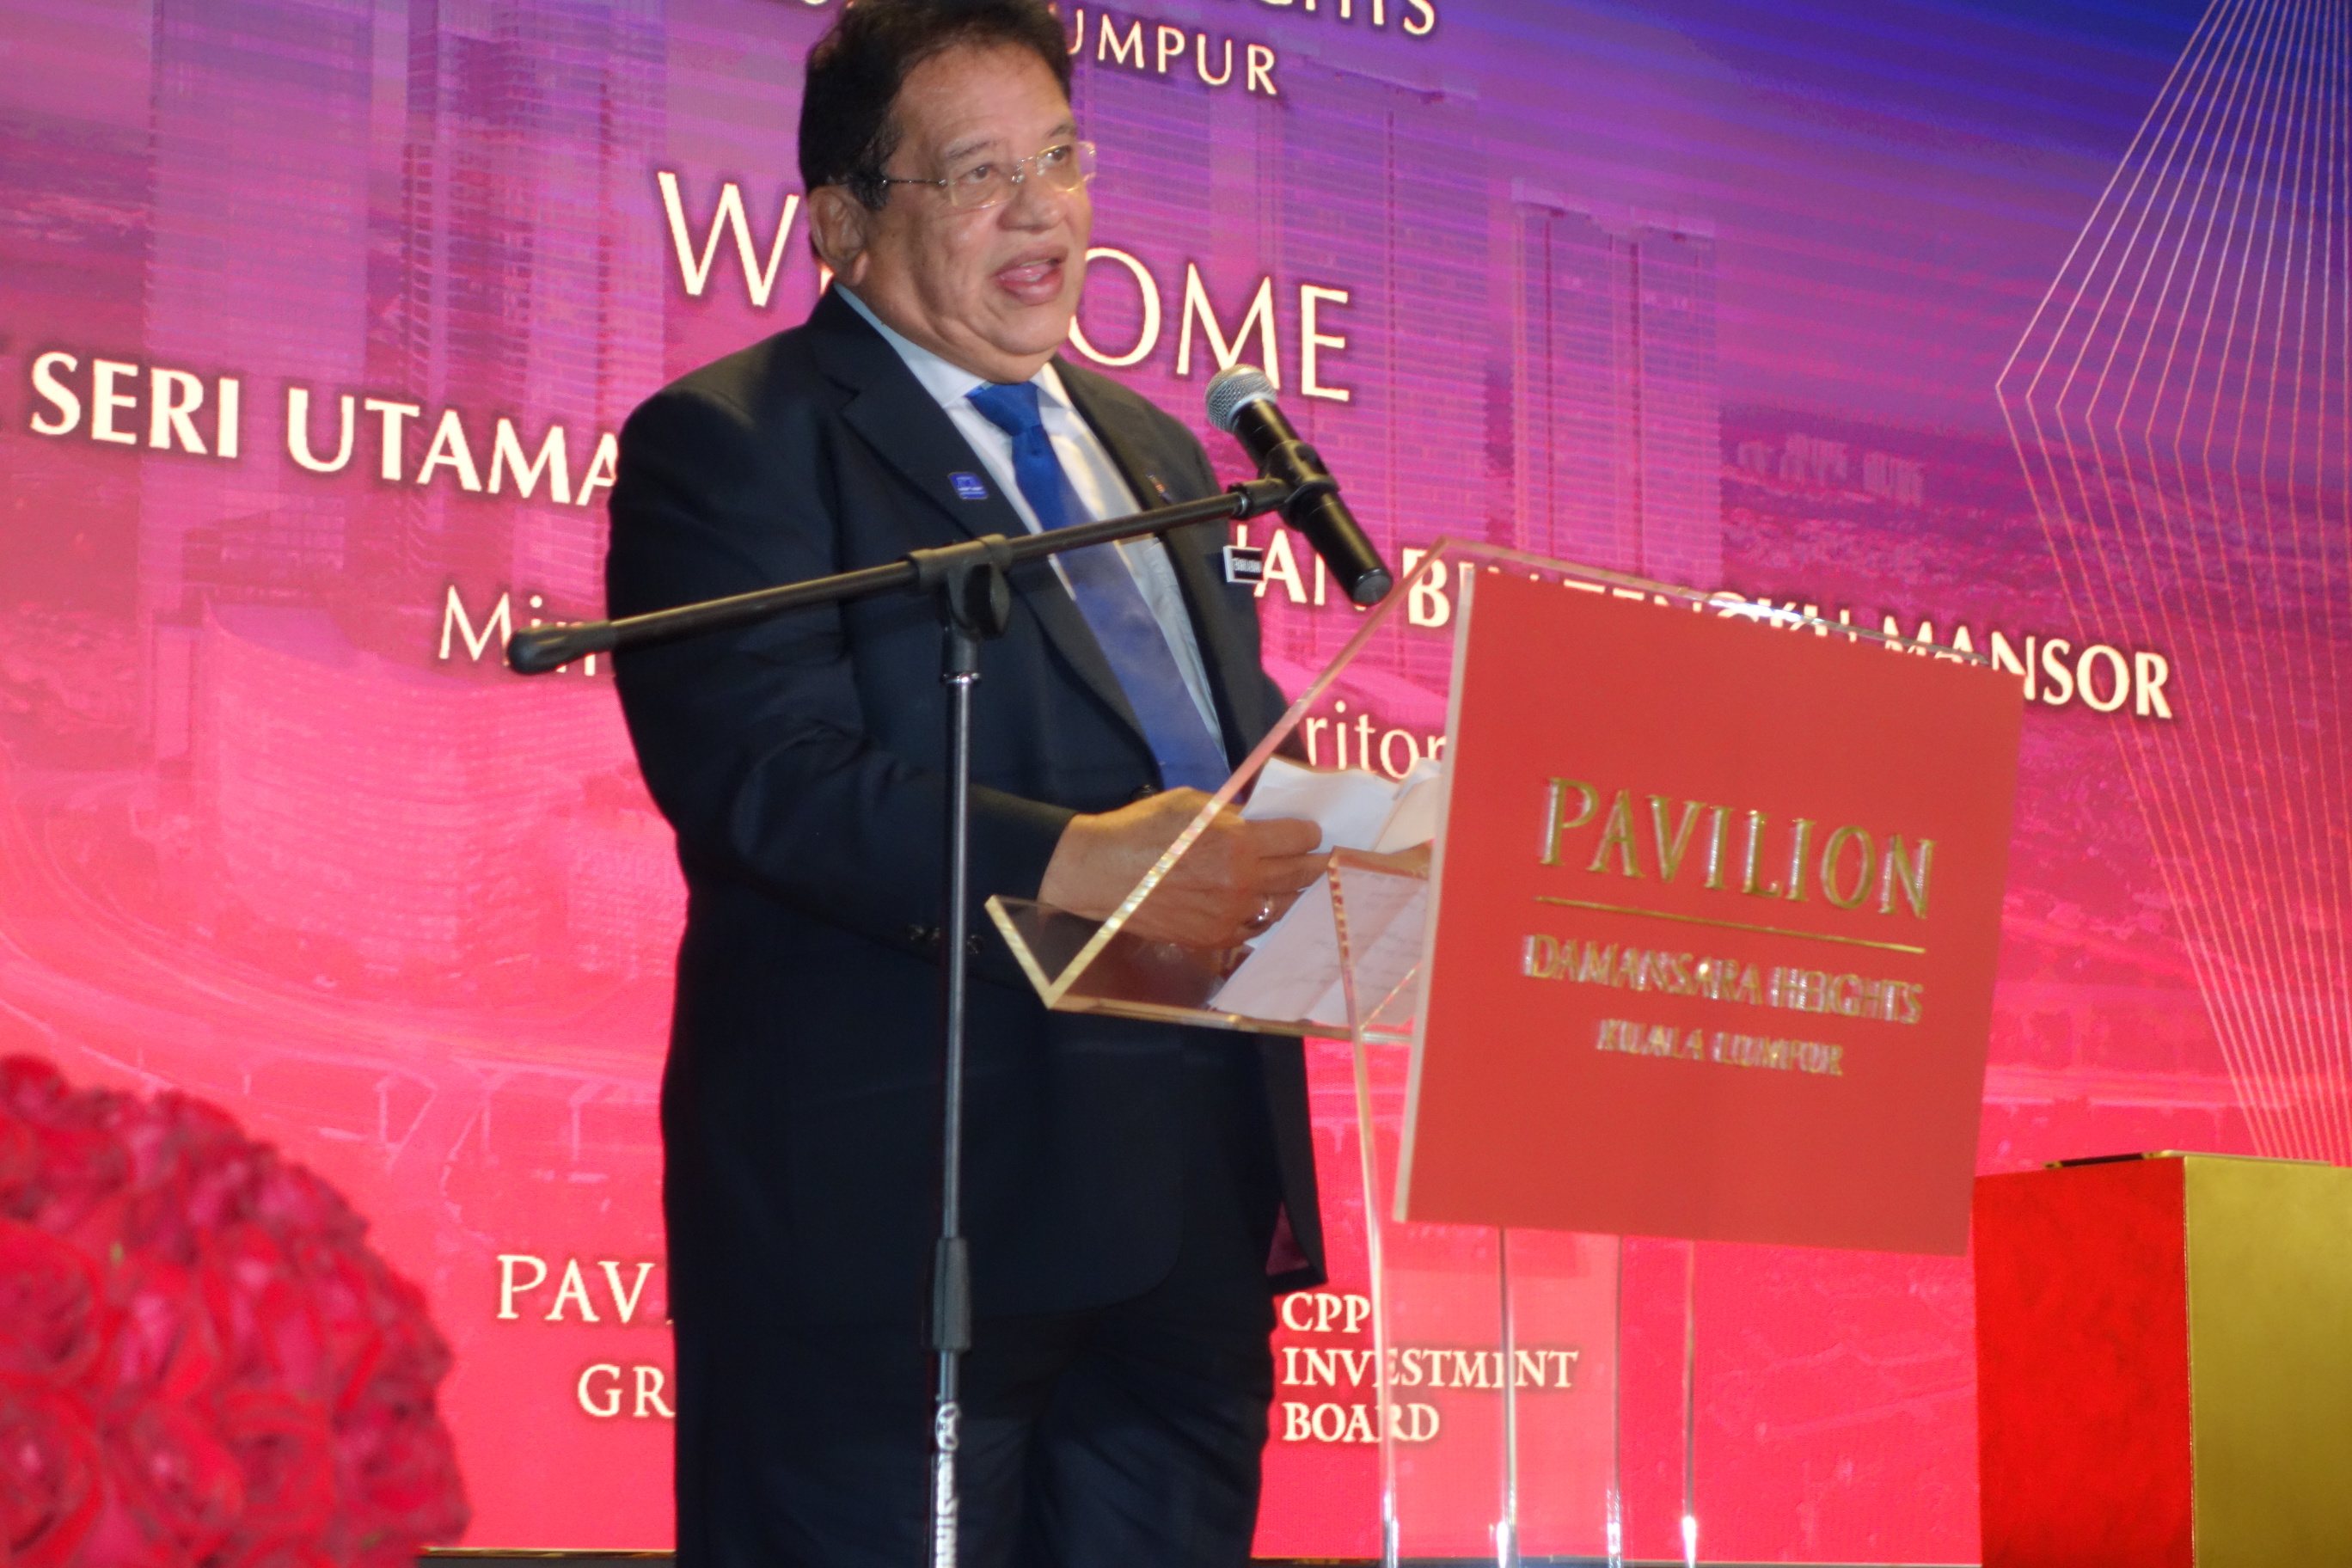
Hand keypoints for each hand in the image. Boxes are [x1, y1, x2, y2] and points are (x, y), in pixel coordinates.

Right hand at [1039, 789, 1324, 948]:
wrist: (1101, 874)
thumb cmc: (1143, 830)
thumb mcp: (1193, 804)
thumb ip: (1234, 814)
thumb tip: (1263, 822)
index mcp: (1238, 843)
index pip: (1298, 839)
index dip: (1310, 834)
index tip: (1313, 833)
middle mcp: (1241, 883)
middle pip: (1299, 875)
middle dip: (1317, 864)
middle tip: (1329, 860)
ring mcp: (1229, 915)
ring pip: (1283, 906)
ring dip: (1297, 893)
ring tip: (1305, 884)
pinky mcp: (1214, 938)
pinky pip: (1255, 928)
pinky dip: (1266, 915)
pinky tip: (1269, 905)